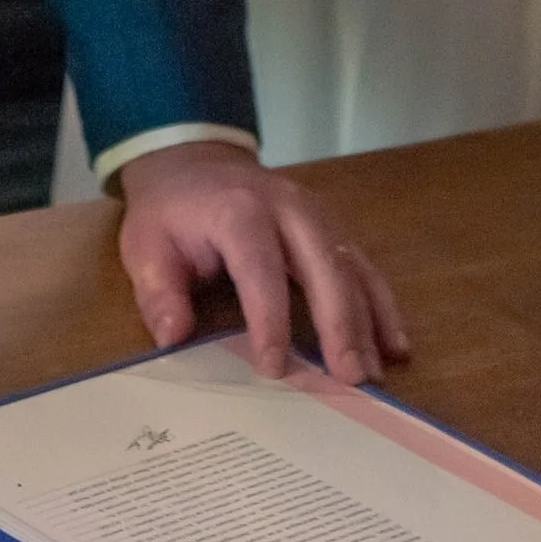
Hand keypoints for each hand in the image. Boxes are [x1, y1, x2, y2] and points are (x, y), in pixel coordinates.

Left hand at [116, 144, 410, 389]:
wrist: (194, 164)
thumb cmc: (171, 214)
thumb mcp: (146, 246)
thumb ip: (159, 292)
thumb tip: (173, 337)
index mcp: (239, 211)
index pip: (260, 267)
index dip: (270, 318)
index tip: (273, 366)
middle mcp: (288, 208)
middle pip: (324, 264)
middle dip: (340, 324)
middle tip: (351, 377)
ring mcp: (318, 215)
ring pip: (352, 268)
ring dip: (368, 322)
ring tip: (375, 373)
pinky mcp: (333, 228)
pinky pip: (364, 267)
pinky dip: (382, 307)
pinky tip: (394, 346)